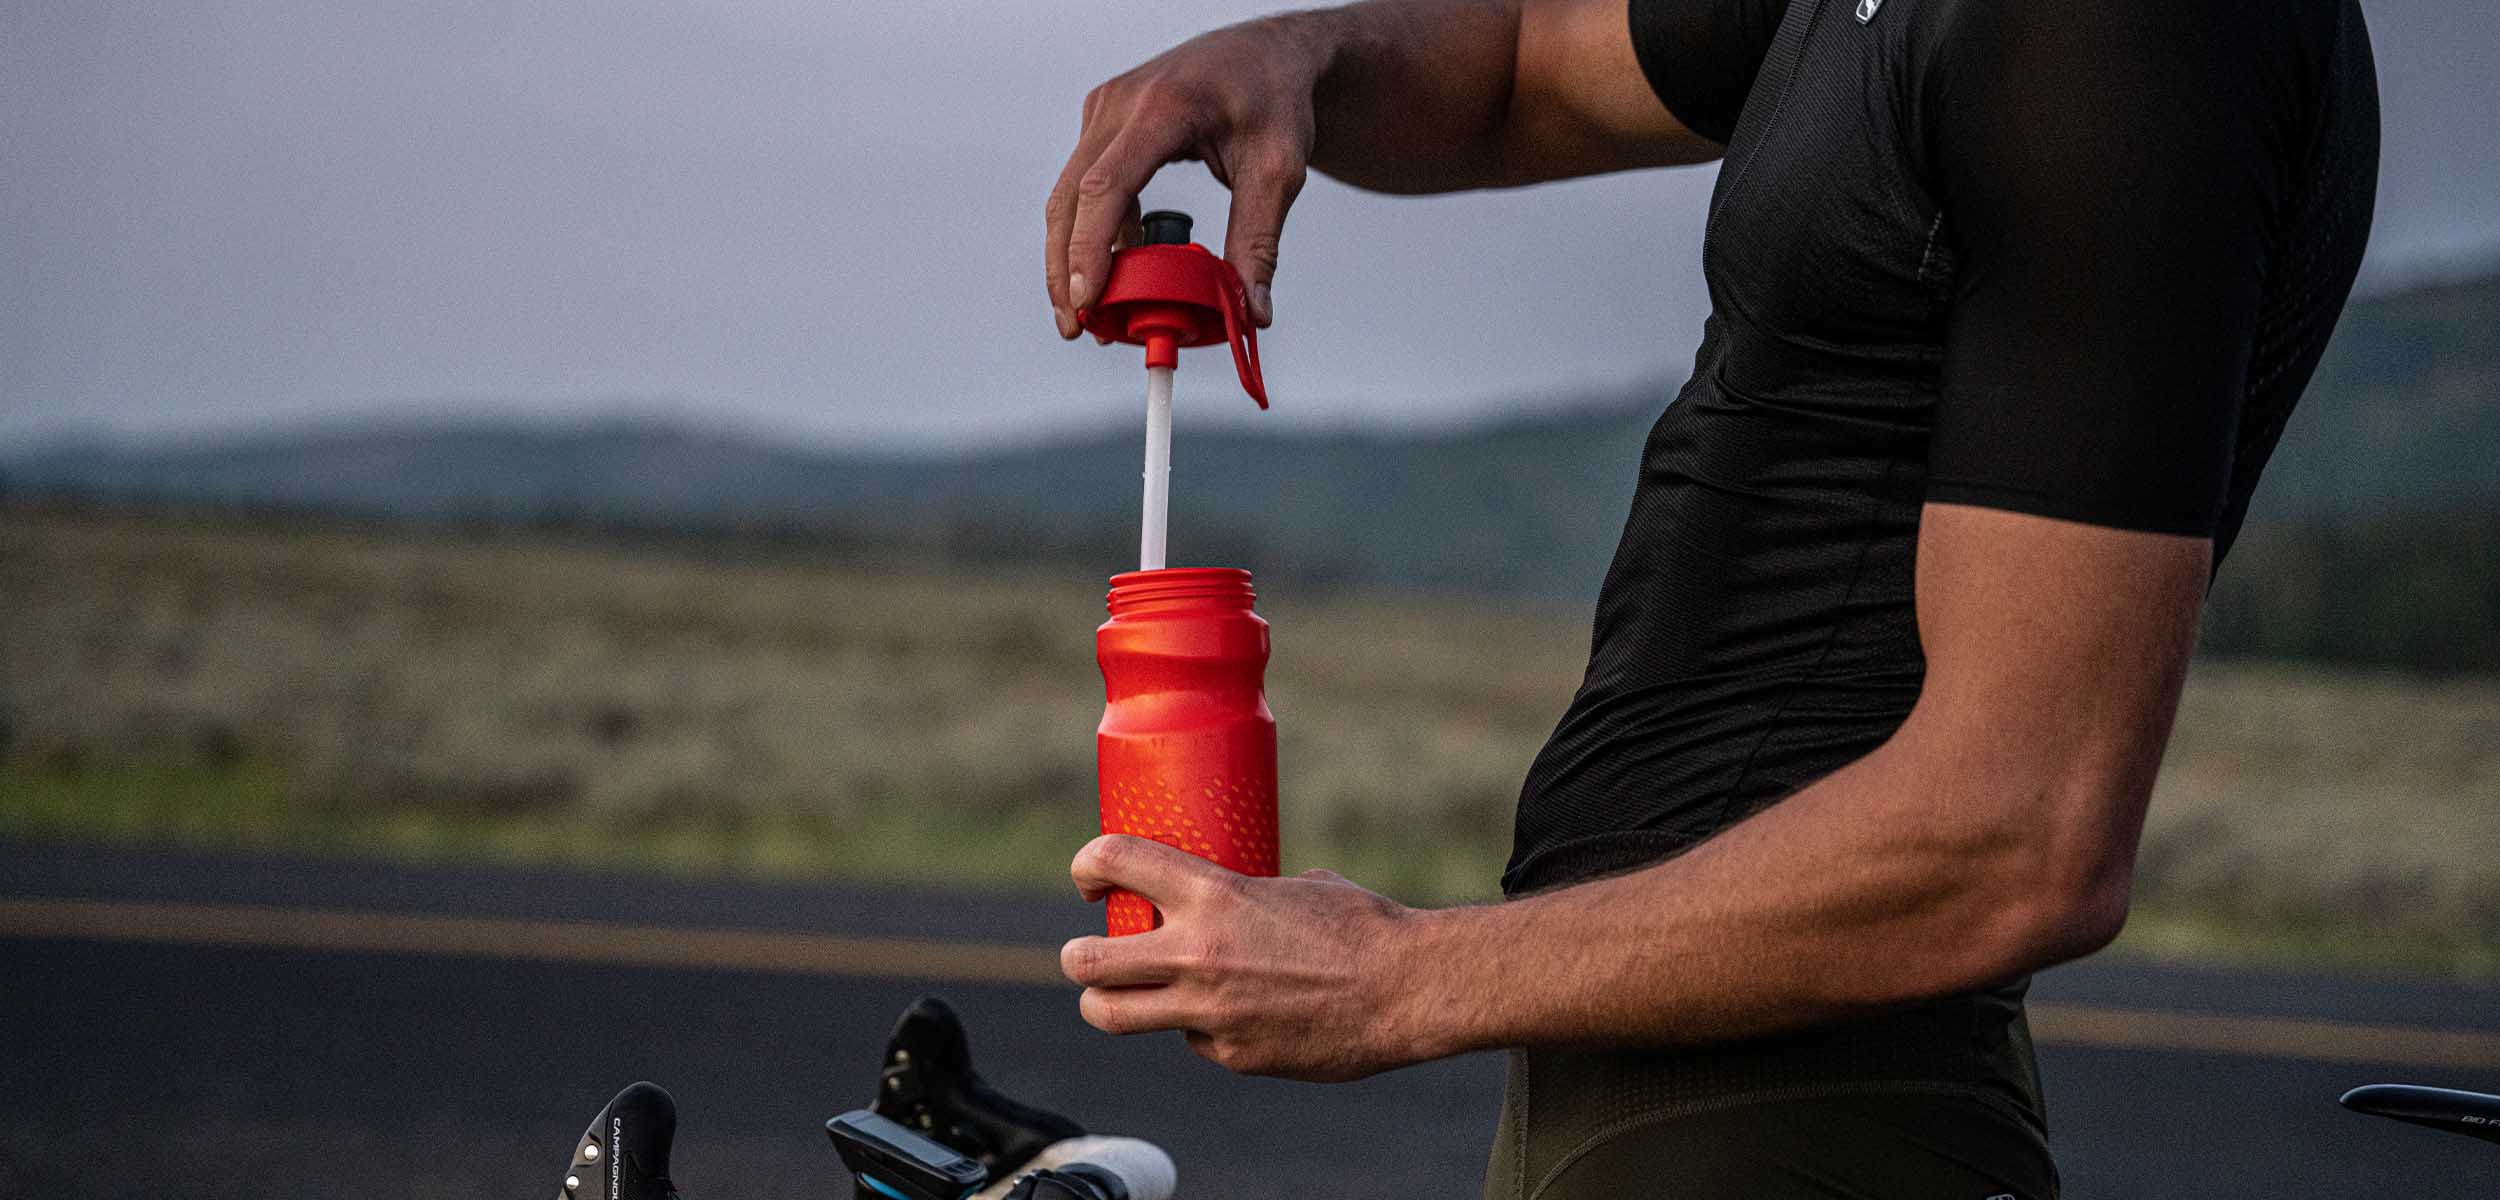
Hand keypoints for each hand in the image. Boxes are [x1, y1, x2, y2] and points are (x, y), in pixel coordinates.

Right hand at [1044, 18, 1318, 338]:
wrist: (1266, 53)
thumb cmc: (1275, 100)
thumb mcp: (1278, 172)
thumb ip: (1259, 243)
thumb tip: (1251, 314)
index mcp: (1163, 108)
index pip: (1107, 185)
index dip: (1089, 248)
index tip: (1086, 302)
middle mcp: (1120, 104)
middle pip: (1070, 197)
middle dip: (1065, 268)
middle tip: (1075, 327)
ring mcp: (1105, 110)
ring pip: (1069, 195)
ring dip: (1073, 255)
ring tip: (1090, 313)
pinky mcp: (1105, 123)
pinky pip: (1087, 185)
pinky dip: (1095, 231)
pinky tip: (1118, 269)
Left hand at [1059, 835, 1430, 1081]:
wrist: (1407, 988)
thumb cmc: (1363, 925)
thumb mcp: (1296, 886)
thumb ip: (1249, 894)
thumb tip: (1232, 898)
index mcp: (1213, 895)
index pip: (1117, 860)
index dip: (1088, 864)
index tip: (1090, 877)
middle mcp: (1198, 954)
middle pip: (1087, 962)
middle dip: (1077, 956)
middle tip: (1086, 952)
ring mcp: (1209, 1011)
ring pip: (1113, 1016)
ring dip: (1107, 1004)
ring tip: (1119, 995)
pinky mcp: (1231, 1054)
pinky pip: (1192, 1040)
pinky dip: (1199, 1028)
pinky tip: (1232, 1015)